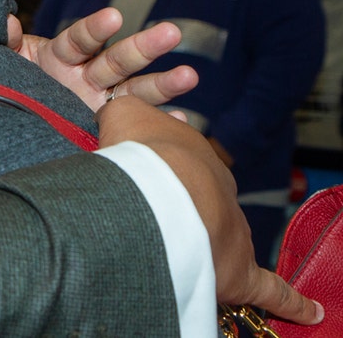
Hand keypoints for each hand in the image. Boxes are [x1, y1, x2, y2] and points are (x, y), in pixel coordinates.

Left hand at [8, 7, 198, 110]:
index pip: (80, 39)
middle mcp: (87, 76)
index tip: (113, 17)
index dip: (95, 28)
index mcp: (61, 55)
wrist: (10, 123)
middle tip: (172, 32)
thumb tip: (6, 21)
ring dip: (163, 83)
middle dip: (144, 47)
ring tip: (189, 76)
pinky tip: (180, 122)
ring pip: (136, 90)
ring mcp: (101, 102)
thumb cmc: (7, 83)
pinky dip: (159, 122)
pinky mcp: (108, 127)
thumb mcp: (2, 61)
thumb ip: (4, 40)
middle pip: (118, 60)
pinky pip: (137, 124)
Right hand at [98, 96, 322, 325]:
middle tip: (157, 213)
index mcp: (192, 153)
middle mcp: (218, 186)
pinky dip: (288, 301)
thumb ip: (121, 114)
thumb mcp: (121, 116)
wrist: (161, 186)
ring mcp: (233, 229)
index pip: (181, 159)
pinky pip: (269, 289)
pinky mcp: (241, 272)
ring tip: (182, 255)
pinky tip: (306, 310)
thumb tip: (117, 114)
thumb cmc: (139, 152)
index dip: (162, 164)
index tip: (149, 166)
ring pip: (226, 237)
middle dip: (187, 203)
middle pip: (203, 196)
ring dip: (213, 245)